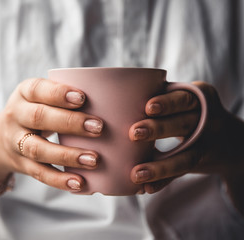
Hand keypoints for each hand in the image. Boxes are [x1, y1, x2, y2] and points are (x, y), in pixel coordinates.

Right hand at [0, 78, 102, 191]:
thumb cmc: (34, 111)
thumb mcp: (39, 97)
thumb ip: (63, 96)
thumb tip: (110, 102)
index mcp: (24, 93)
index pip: (37, 90)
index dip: (58, 94)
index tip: (82, 98)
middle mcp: (16, 116)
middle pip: (38, 118)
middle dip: (69, 123)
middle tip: (98, 127)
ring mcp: (16, 142)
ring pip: (38, 149)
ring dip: (67, 155)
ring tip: (94, 159)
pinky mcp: (21, 164)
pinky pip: (39, 173)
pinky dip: (59, 180)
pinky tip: (79, 182)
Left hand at [129, 81, 243, 193]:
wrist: (228, 138)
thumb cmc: (188, 111)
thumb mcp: (183, 99)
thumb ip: (159, 98)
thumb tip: (113, 98)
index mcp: (198, 99)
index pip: (184, 99)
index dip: (168, 103)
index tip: (148, 107)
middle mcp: (205, 121)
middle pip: (183, 124)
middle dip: (158, 129)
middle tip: (133, 133)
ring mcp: (204, 144)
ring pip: (185, 156)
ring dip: (160, 166)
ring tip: (136, 174)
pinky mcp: (198, 163)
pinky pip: (181, 174)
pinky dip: (163, 181)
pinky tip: (147, 188)